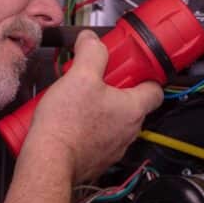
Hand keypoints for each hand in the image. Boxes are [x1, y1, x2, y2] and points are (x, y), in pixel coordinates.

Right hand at [24, 30, 162, 183]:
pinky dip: (88, 126)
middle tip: (94, 78)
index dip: (144, 75)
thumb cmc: (67, 126)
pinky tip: (69, 119)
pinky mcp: (97, 158)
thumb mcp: (80, 76)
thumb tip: (92, 40)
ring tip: (77, 98)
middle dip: (114, 88)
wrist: (48, 161)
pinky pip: (98, 136)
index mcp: (132, 109)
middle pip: (131, 103)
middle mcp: (128, 131)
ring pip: (113, 120)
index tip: (130, 66)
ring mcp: (114, 148)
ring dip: (99, 108)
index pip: (155, 89)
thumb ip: (91, 52)